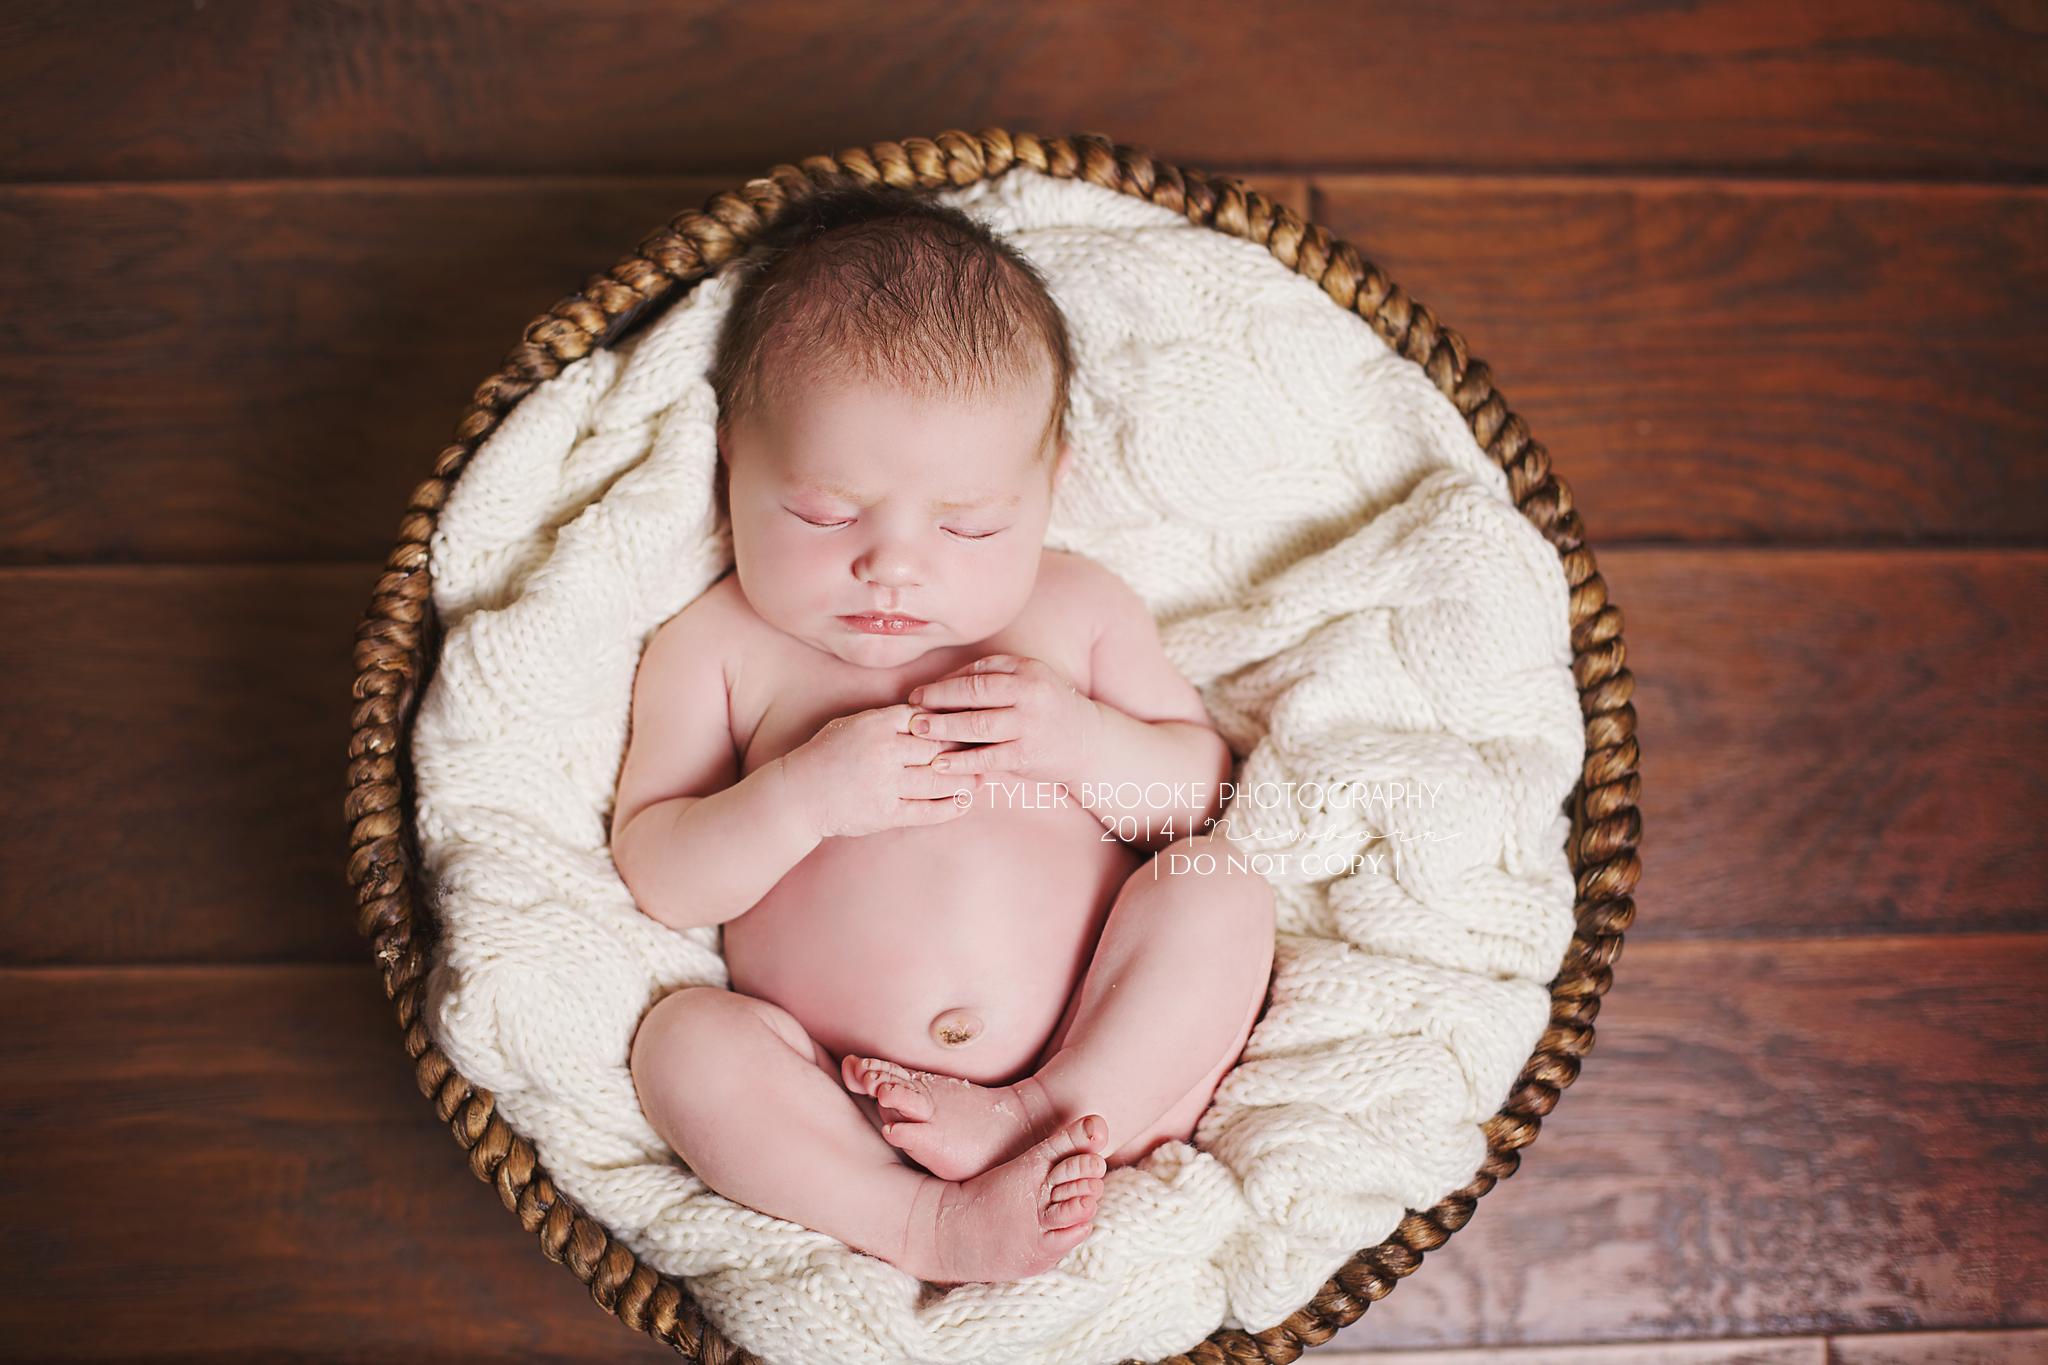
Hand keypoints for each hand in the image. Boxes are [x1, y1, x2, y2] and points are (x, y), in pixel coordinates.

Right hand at [782, 704, 976, 837]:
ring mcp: (885, 784)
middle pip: (938, 748)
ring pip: (938, 780)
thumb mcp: (854, 724)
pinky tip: (966, 801)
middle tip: (991, 747)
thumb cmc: (827, 754)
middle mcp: (883, 752)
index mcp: (876, 724)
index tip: (974, 720)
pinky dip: (950, 807)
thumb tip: (930, 711)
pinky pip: (927, 811)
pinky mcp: (885, 813)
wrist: (799, 794)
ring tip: (983, 776)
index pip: (927, 719)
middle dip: (966, 749)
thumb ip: (889, 719)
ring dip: (965, 779)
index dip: (953, 721)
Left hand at [906, 656, 1099, 780]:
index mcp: (1027, 670)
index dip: (944, 683)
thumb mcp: (1028, 681)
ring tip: (917, 733)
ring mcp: (1029, 725)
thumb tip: (940, 684)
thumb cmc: (1046, 709)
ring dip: (942, 729)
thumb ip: (992, 678)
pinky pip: (986, 757)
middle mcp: (1029, 693)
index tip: (919, 694)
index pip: (977, 672)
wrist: (1086, 742)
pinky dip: (960, 761)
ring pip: (975, 725)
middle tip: (910, 711)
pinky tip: (940, 764)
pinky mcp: (1027, 754)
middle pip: (972, 694)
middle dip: (936, 702)